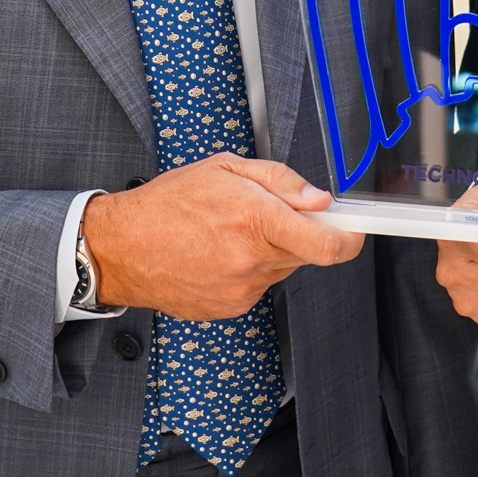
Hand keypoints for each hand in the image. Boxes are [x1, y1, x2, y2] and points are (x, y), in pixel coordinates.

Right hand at [82, 153, 363, 318]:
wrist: (121, 249)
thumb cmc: (167, 203)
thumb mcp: (224, 168)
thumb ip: (280, 180)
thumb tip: (319, 199)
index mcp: (254, 220)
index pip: (327, 244)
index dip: (350, 239)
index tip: (355, 230)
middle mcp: (251, 261)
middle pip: (308, 253)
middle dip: (301, 233)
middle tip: (272, 215)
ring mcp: (241, 290)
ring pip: (282, 268)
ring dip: (272, 250)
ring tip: (233, 231)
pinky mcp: (230, 307)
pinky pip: (259, 285)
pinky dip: (250, 268)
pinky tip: (219, 253)